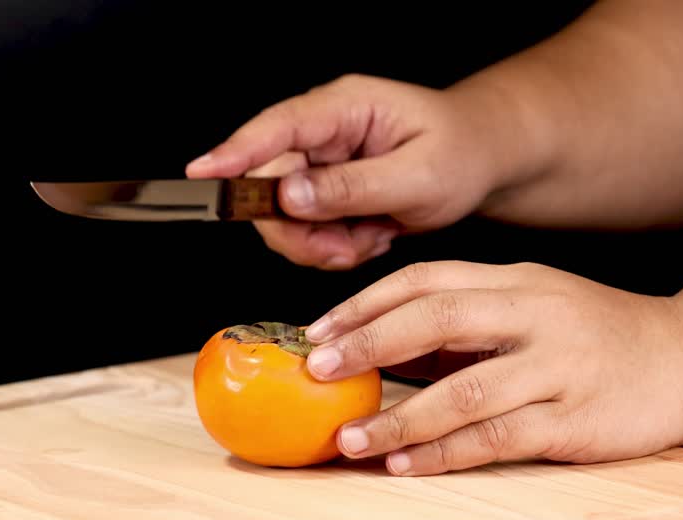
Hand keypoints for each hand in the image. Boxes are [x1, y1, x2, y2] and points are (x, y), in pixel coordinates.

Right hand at [185, 74, 507, 270]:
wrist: (479, 163)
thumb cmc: (460, 153)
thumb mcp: (417, 175)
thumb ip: (352, 187)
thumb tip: (289, 196)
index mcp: (343, 108)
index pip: (276, 129)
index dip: (234, 153)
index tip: (202, 174)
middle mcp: (322, 133)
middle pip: (269, 186)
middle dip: (301, 230)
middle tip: (344, 247)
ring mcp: (319, 164)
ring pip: (283, 219)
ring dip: (321, 244)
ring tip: (369, 238)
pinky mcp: (322, 192)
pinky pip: (304, 233)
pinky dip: (335, 248)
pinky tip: (370, 235)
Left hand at [302, 261, 682, 474]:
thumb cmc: (601, 336)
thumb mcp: (535, 307)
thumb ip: (467, 323)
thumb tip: (381, 348)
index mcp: (516, 281)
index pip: (426, 280)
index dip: (365, 304)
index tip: (317, 332)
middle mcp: (534, 315)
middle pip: (436, 319)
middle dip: (368, 345)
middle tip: (317, 372)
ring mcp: (557, 367)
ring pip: (462, 390)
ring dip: (398, 417)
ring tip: (349, 438)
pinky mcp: (575, 419)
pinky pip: (497, 437)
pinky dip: (446, 453)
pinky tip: (406, 464)